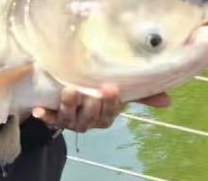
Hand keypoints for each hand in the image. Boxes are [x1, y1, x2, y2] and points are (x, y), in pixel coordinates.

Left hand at [31, 84, 170, 132]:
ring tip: (68, 91)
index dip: (111, 102)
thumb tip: (168, 99)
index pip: (111, 111)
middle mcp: (89, 120)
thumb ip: (139, 93)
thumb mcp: (114, 89)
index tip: (111, 87)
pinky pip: (50, 119)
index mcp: (105, 113)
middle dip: (91, 105)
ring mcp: (71, 119)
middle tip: (89, 91)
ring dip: (69, 106)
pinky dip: (45, 116)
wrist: (61, 91)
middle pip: (92, 117)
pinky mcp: (53, 116)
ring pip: (71, 118)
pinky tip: (39, 110)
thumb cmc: (94, 89)